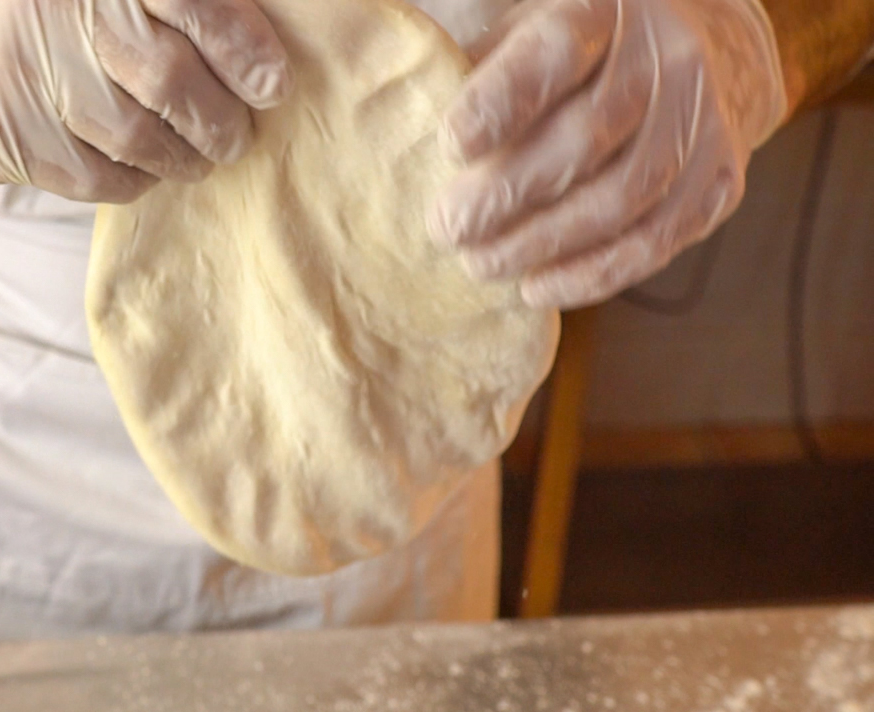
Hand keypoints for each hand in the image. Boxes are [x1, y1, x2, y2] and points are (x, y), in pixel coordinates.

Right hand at [0, 0, 291, 201]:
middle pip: (168, 77)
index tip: (272, 85)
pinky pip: (96, 177)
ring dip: (185, 157)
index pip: (189, 3)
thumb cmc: (45, 10)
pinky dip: (136, 180)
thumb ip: (171, 8)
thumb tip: (258, 63)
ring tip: (199, 155)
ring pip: (137, 137)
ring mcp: (20, 73)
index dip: (241, 46)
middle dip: (219, 119)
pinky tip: (144, 167)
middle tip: (236, 135)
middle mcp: (52, 12)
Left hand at [428, 0, 787, 308]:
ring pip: (622, 199)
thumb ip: (468, 57)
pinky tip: (537, 287)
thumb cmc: (574, 43)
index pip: (554, 55)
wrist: (699, 43)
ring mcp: (700, 122)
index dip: (501, 103)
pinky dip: (592, 274)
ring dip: (543, 243)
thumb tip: (390, 101)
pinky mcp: (718, 180)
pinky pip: (657, 240)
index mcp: (602, 10)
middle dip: (508, 193)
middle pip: (586, 137)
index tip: (451, 145)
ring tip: (480, 265)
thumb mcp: (518, 21)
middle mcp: (665, 59)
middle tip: (448, 229)